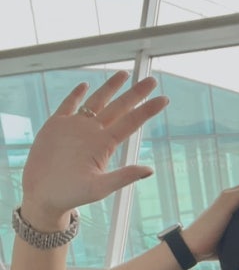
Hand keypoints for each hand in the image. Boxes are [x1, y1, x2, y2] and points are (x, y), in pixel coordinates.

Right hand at [21, 70, 167, 227]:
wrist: (43, 195)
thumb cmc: (72, 195)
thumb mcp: (100, 188)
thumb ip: (123, 177)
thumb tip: (150, 170)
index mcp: (104, 145)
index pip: (131, 122)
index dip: (147, 110)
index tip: (164, 99)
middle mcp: (93, 133)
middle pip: (118, 107)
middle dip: (135, 93)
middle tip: (152, 80)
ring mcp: (75, 128)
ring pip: (97, 102)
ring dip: (110, 88)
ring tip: (124, 74)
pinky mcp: (56, 126)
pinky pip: (68, 105)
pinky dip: (76, 94)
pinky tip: (86, 85)